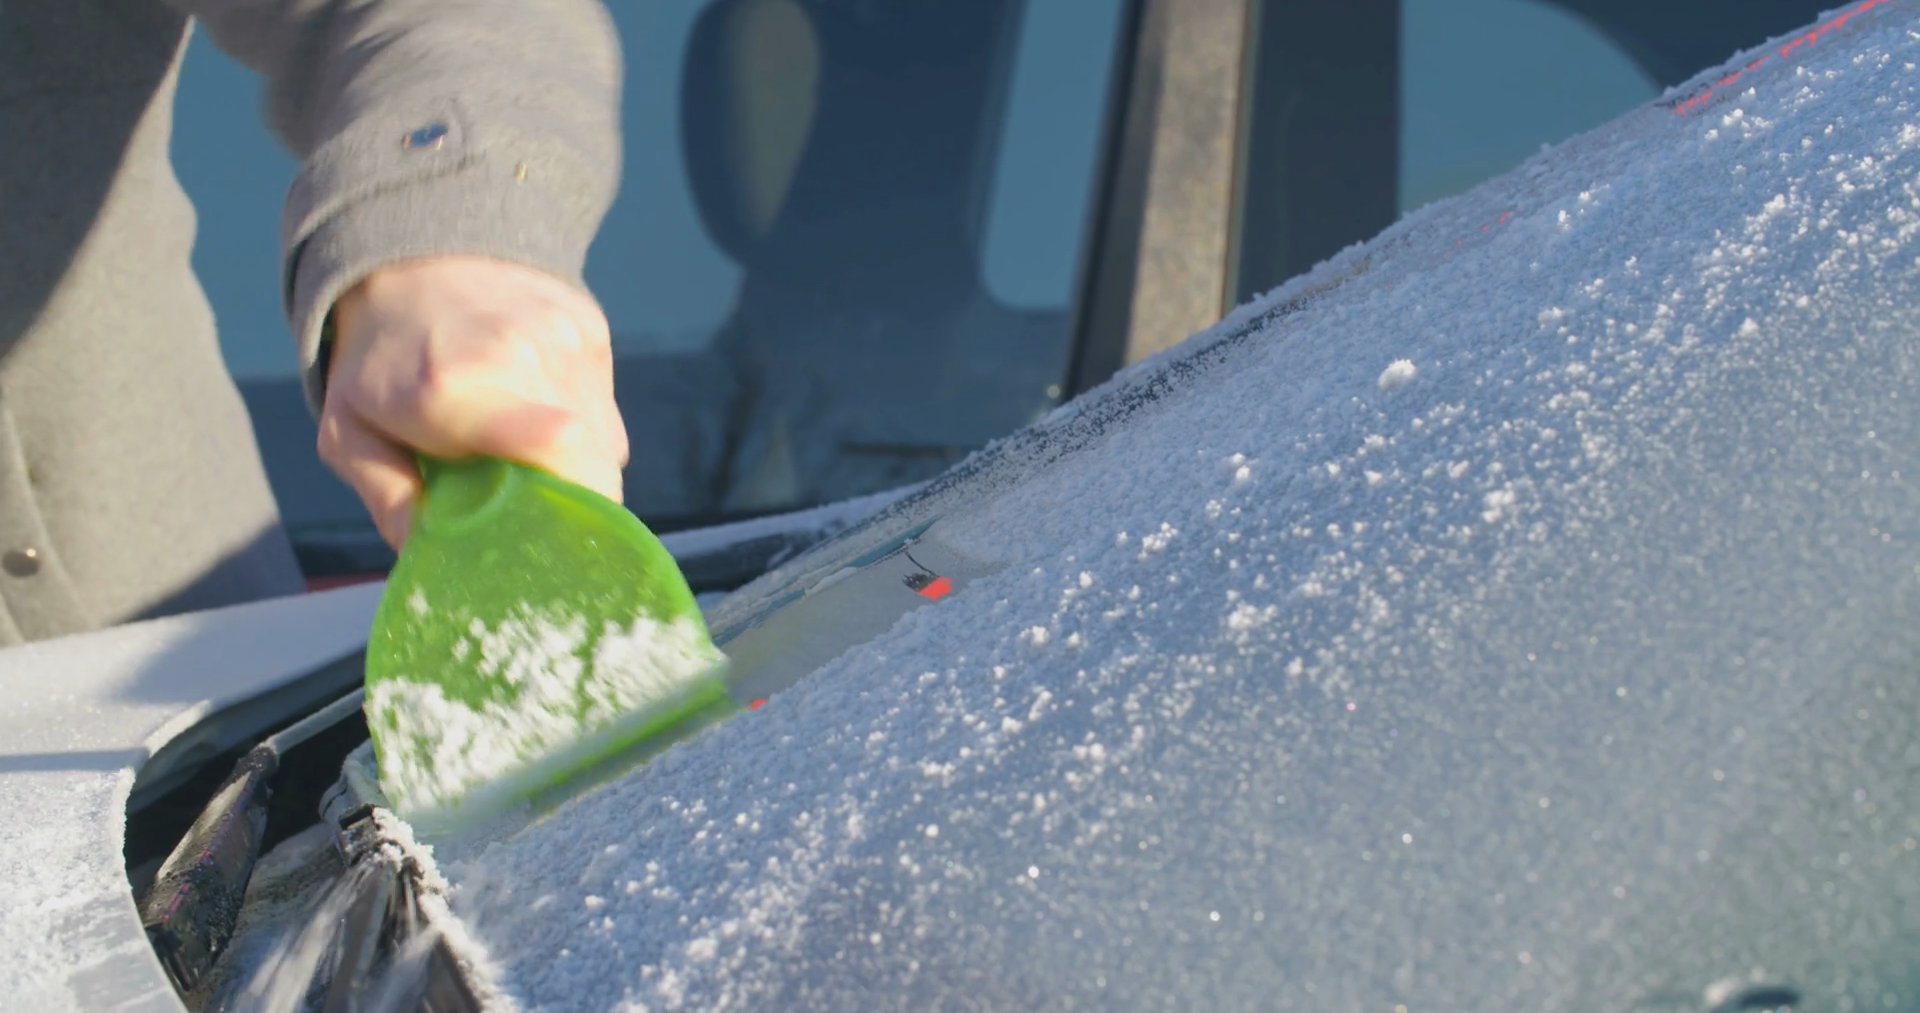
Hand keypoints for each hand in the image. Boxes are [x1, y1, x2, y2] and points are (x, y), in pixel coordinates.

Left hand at [319, 256, 628, 548]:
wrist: (411, 257)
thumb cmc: (377, 362)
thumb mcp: (348, 433)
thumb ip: (388, 499)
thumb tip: (431, 559)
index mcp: (451, 388)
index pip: (558, 443)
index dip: (572, 504)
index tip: (551, 543)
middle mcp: (522, 354)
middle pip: (592, 463)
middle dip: (570, 504)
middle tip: (531, 517)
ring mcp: (565, 338)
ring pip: (605, 443)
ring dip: (574, 467)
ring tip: (522, 454)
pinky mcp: (590, 331)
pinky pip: (605, 412)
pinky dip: (581, 430)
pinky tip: (534, 413)